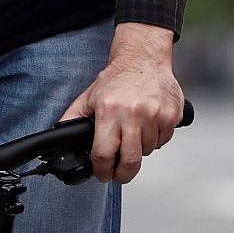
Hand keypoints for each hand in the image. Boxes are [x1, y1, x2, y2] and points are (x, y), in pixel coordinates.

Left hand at [60, 22, 183, 184]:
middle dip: (123, 174)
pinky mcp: (172, 114)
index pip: (104, 153)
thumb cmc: (118, 78)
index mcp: (109, 111)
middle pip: (130, 161)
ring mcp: (155, 114)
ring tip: (134, 136)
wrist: (144, 58)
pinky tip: (148, 126)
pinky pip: (163, 140)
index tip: (102, 173)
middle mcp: (133, 113)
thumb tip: (61, 138)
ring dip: (139, 150)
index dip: (102, 170)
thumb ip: (73, 118)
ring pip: (148, 151)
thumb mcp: (89, 97)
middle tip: (119, 173)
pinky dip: (155, 139)